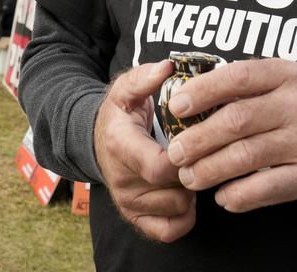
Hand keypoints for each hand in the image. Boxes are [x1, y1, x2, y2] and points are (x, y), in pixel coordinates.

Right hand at [95, 60, 195, 241]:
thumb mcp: (125, 89)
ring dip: (192, 190)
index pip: (160, 167)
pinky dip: (185, 215)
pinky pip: (171, 230)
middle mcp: (122, 180)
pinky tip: (184, 192)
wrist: (96, 142)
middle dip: (195, 171)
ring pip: (179, 208)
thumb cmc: (119, 114)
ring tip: (191, 168)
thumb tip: (168, 66)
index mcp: (121, 146)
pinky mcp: (136, 219)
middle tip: (200, 152)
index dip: (186, 158)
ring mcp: (128, 202)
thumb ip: (145, 77)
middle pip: (176, 189)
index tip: (197, 142)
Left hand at [165, 59, 296, 212]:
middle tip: (174, 153)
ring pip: (246, 156)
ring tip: (189, 178)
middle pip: (236, 120)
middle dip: (198, 139)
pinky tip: (223, 198)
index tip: (175, 107)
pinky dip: (240, 195)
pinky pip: (268, 188)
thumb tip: (187, 97)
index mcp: (285, 75)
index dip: (201, 91)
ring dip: (211, 169)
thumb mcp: (285, 85)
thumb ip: (245, 88)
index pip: (237, 77)